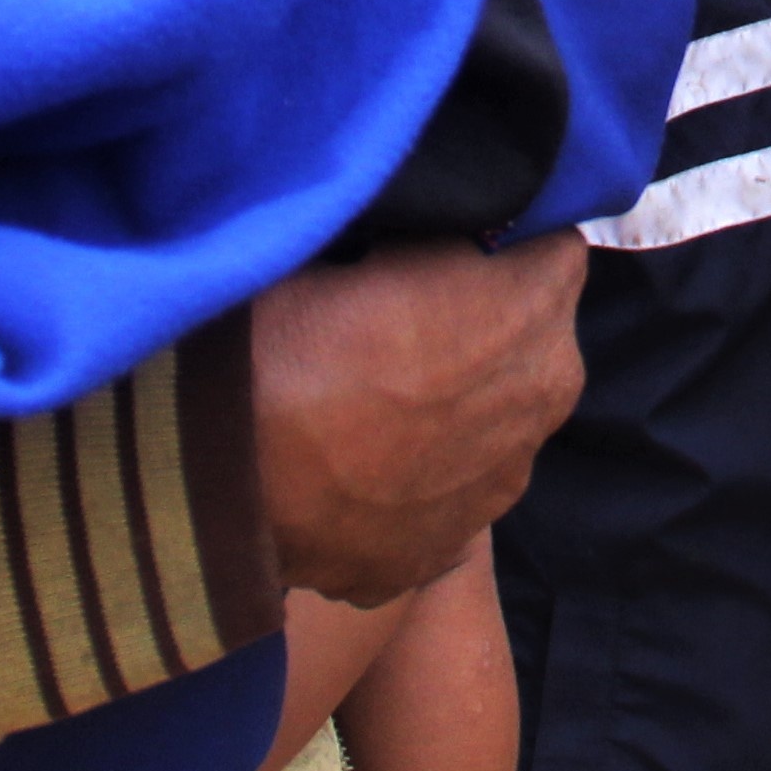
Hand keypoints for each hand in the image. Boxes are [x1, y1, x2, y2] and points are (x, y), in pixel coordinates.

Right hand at [250, 235, 587, 604]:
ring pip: (495, 421)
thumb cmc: (285, 334)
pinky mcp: (450, 547)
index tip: (440, 245)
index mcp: (536, 303)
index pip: (545, 246)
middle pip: (532, 337)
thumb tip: (435, 223)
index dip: (492, 244)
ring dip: (455, 406)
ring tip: (368, 401)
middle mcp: (545, 394)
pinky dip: (412, 479)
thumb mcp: (357, 233)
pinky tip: (353, 467)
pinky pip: (444, 492)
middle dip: (486, 326)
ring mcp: (503, 481)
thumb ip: (425, 228)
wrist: (226, 475)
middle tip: (398, 321)